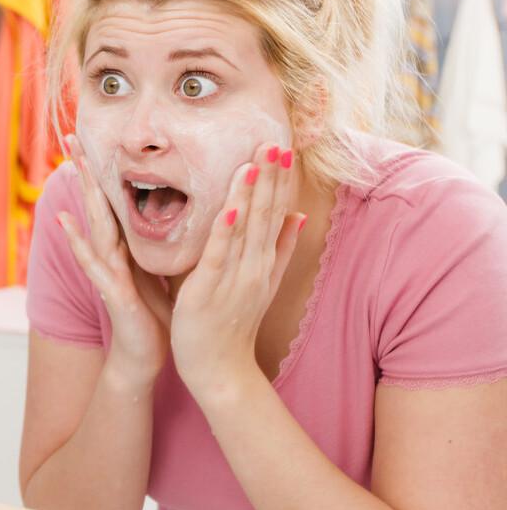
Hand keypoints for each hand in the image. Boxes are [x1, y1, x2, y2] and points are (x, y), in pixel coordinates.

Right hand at [57, 134, 171, 386]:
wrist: (148, 354)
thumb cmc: (159, 312)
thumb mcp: (170, 267)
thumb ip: (172, 241)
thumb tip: (194, 211)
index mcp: (132, 245)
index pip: (119, 199)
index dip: (110, 169)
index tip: (101, 136)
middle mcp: (115, 252)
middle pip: (100, 203)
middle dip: (87, 169)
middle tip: (73, 134)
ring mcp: (108, 269)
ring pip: (95, 222)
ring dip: (82, 193)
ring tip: (71, 164)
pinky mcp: (111, 289)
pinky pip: (93, 261)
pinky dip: (78, 242)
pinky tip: (65, 222)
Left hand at [170, 142, 305, 399]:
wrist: (221, 370)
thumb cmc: (234, 323)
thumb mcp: (263, 281)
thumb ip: (281, 248)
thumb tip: (300, 214)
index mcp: (264, 260)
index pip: (275, 212)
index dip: (279, 180)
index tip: (281, 146)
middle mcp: (255, 266)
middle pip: (265, 215)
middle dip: (269, 178)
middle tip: (272, 139)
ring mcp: (235, 278)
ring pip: (245, 231)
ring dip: (250, 196)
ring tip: (254, 162)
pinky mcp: (210, 290)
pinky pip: (219, 258)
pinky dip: (226, 233)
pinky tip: (229, 210)